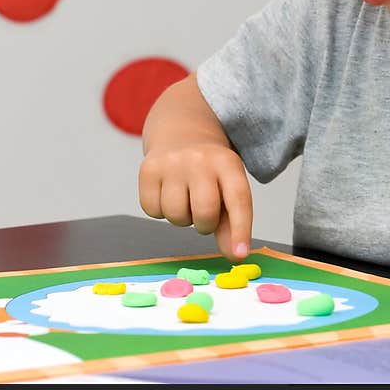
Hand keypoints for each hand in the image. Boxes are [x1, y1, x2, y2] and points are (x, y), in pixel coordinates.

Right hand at [138, 143, 252, 261]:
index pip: (238, 199)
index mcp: (228, 163)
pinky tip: (167, 193)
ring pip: (176, 216)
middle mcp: (201, 159)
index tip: (240, 254)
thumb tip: (235, 256)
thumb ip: (232, 223)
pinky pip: (152, 211)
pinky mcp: (148, 168)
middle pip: (204, 213)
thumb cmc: (210, 172)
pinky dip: (160, 211)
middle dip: (205, 224)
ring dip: (182, 218)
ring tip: (186, 198)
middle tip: (204, 213)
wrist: (182, 134)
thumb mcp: (228, 188)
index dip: (241, 229)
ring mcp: (172, 162)